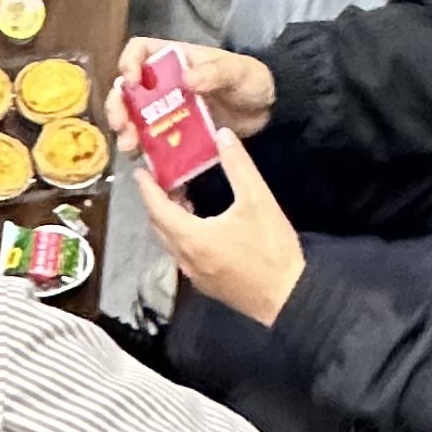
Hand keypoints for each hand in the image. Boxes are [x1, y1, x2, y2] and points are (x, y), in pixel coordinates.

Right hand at [114, 38, 278, 140]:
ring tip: (129, 146)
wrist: (268, 111)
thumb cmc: (250, 80)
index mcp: (174, 59)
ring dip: (126, 130)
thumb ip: (215, 72)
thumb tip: (186, 78)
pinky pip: (152, 141)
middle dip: (118, 105)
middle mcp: (163, 83)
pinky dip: (144, 151)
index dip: (129, 62)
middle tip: (121, 123)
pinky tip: (145, 161)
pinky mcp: (175, 134)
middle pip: (128, 88)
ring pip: (134, 117)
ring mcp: (167, 110)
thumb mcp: (237, 71)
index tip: (131, 81)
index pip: (139, 50)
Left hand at [131, 125, 304, 327]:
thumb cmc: (271, 248)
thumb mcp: (258, 200)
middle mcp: (186, 259)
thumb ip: (238, 166)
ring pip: (172, 243)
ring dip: (171, 220)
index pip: (158, 209)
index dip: (147, 189)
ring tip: (182, 197)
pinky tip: (201, 225)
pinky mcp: (209, 285)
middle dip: (157, 203)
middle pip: (160, 227)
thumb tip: (222, 135)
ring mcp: (196, 276)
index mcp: (192, 238)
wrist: (290, 296)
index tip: (140, 171)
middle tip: (163, 179)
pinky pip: (184, 256)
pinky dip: (183, 236)